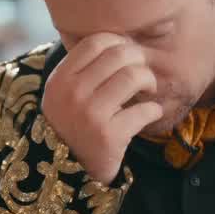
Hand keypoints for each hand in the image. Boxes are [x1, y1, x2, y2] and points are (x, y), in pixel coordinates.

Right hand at [42, 33, 162, 185]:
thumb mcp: (63, 94)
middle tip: (143, 73)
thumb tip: (119, 42)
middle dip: (139, 60)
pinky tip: (150, 113)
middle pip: (119, 55)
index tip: (129, 55)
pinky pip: (143, 110)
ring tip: (148, 90)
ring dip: (149, 81)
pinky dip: (153, 110)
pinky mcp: (109, 135)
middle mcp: (73, 93)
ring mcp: (90, 114)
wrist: (66, 171)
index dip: (120, 42)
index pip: (96, 42)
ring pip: (133, 77)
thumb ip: (81, 69)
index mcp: (61, 78)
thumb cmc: (72, 126)